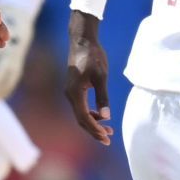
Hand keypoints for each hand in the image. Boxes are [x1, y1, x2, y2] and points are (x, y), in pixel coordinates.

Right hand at [64, 11, 113, 144]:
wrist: (82, 41)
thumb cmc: (93, 56)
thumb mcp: (101, 76)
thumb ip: (103, 97)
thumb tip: (106, 117)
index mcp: (75, 93)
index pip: (84, 118)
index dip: (95, 130)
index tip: (106, 138)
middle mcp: (70, 95)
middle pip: (81, 119)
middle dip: (94, 130)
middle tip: (109, 139)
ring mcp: (71, 92)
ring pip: (81, 114)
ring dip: (93, 123)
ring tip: (109, 130)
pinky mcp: (74, 88)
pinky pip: (81, 106)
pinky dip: (91, 114)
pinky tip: (101, 116)